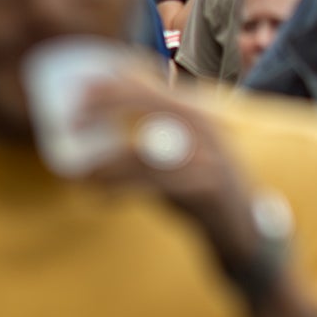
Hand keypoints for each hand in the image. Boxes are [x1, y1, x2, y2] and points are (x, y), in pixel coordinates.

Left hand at [78, 72, 260, 277]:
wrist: (245, 233)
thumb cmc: (202, 195)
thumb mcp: (176, 161)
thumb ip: (148, 144)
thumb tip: (98, 135)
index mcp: (200, 116)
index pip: (158, 88)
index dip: (120, 83)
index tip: (83, 86)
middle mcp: (208, 130)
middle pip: (155, 105)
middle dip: (110, 106)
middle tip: (71, 118)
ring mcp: (211, 157)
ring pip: (150, 150)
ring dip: (108, 160)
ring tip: (80, 171)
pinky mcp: (208, 188)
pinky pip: (157, 185)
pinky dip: (123, 188)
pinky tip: (99, 195)